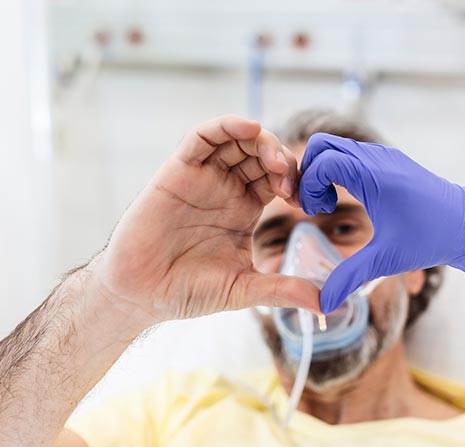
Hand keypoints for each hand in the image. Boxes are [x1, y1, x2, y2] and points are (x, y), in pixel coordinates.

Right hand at [96, 115, 320, 325]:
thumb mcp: (242, 289)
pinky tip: (248, 129)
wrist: (141, 294)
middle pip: (262, 156)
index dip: (297, 183)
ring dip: (262, 142)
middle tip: (295, 181)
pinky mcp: (178, 171)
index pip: (278, 181)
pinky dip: (225, 126)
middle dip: (283, 162)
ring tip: (277, 161)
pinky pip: (201, 138)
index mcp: (244, 210)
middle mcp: (225, 188)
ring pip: (237, 141)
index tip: (310, 202)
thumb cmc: (186, 290)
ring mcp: (202, 178)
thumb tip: (323, 303)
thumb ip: (280, 290)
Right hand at [299, 133, 464, 313]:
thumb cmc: (431, 238)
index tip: (314, 212)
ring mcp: (382, 156)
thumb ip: (349, 277)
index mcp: (375, 175)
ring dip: (321, 172)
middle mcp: (377, 158)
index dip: (308, 184)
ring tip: (326, 205)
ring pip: (334, 147)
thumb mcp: (386, 260)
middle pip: (322, 145)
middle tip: (313, 206)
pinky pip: (350, 154)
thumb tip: (322, 303)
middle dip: (308, 173)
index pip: (322, 160)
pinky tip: (345, 199)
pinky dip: (336, 171)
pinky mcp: (388, 162)